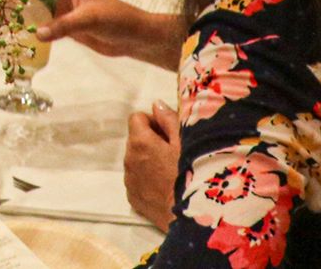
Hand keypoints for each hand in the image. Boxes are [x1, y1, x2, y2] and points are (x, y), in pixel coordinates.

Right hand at [19, 0, 185, 67]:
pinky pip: (47, 25)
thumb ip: (63, 26)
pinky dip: (35, 27)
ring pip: (39, 6)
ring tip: (5, 18)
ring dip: (25, 10)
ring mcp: (65, 12)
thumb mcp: (89, 19)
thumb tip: (36, 33)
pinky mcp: (68, 28)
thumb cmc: (115, 19)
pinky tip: (23, 34)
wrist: (134, 38)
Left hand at [122, 103, 179, 231]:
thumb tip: (156, 104)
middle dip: (151, 140)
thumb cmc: (192, 175)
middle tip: (172, 153)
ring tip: (170, 171)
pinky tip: (164, 186)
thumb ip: (169, 120)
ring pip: (135, 159)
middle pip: (135, 139)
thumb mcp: (186, 143)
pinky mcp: (133, 198)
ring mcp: (129, 180)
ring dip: (148, 160)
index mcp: (140, 141)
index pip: (136, 118)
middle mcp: (129, 159)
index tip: (167, 133)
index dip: (152, 122)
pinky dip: (146, 178)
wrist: (190, 217)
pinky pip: (136, 179)